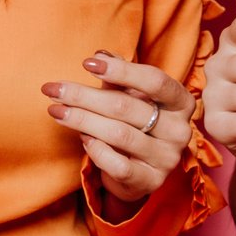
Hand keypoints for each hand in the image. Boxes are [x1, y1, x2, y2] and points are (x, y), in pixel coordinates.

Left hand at [43, 52, 193, 206]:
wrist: (139, 171)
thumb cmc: (135, 123)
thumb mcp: (131, 97)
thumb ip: (119, 77)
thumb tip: (100, 54)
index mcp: (182, 102)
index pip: (155, 81)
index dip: (121, 70)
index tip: (86, 63)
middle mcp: (180, 130)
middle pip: (127, 107)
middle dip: (84, 96)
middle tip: (53, 89)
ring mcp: (167, 158)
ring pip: (119, 134)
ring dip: (82, 120)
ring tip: (56, 111)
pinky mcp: (151, 181)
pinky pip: (118, 165)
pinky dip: (96, 150)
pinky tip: (82, 139)